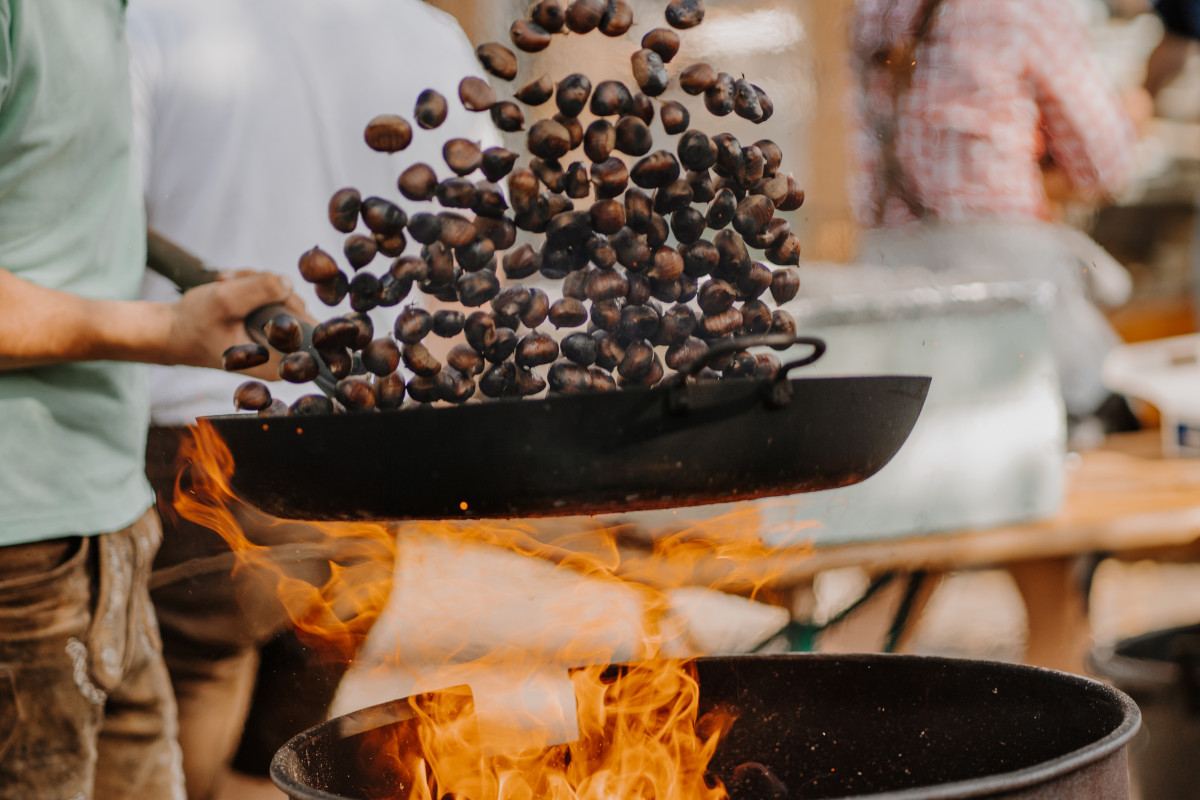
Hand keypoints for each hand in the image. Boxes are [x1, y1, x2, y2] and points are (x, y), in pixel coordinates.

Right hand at [164, 273, 302, 378]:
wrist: (172, 328)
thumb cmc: (194, 323)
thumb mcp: (225, 301)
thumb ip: (259, 290)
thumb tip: (288, 282)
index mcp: (277, 363)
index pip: (311, 333)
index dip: (293, 307)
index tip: (264, 295)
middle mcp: (282, 354)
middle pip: (298, 307)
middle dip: (267, 287)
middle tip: (234, 282)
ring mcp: (275, 338)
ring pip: (284, 295)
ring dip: (254, 282)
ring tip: (225, 282)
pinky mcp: (267, 324)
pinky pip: (272, 294)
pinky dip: (250, 283)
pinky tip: (227, 283)